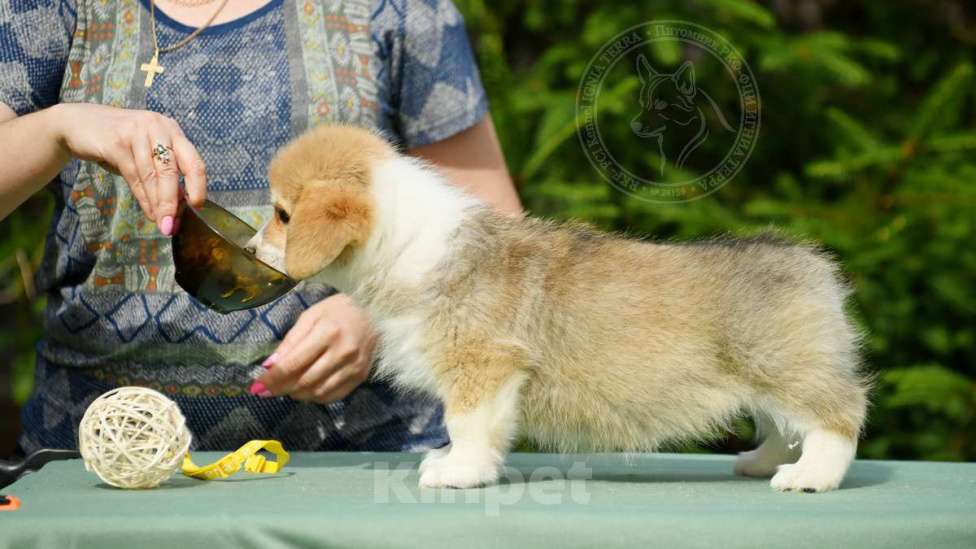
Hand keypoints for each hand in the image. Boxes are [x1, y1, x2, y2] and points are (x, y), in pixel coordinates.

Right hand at [51, 103, 205, 234]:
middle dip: (174, 201)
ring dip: (158, 203)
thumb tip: (178, 207)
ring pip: (152, 175)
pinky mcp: (117, 141)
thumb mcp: (146, 154)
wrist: (77, 123)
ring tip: (162, 223)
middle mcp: (158, 127)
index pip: (193, 160)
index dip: (198, 185)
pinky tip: (148, 211)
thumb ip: (163, 175)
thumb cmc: (119, 143)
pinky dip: (142, 197)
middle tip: (173, 224)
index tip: (198, 207)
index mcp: (172, 130)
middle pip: (172, 169)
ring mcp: (137, 132)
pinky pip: (134, 175)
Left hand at [250, 293, 376, 402]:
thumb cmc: (338, 311)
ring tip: (286, 389)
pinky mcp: (360, 376)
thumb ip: (291, 340)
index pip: (293, 363)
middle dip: (281, 389)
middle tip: (267, 390)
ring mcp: (354, 367)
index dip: (272, 378)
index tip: (256, 387)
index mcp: (328, 332)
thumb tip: (270, 365)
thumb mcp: (311, 316)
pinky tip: (306, 391)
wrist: (375, 314)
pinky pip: (333, 396)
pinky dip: (315, 397)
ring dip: (297, 395)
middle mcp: (343, 352)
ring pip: (318, 392)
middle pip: (304, 381)